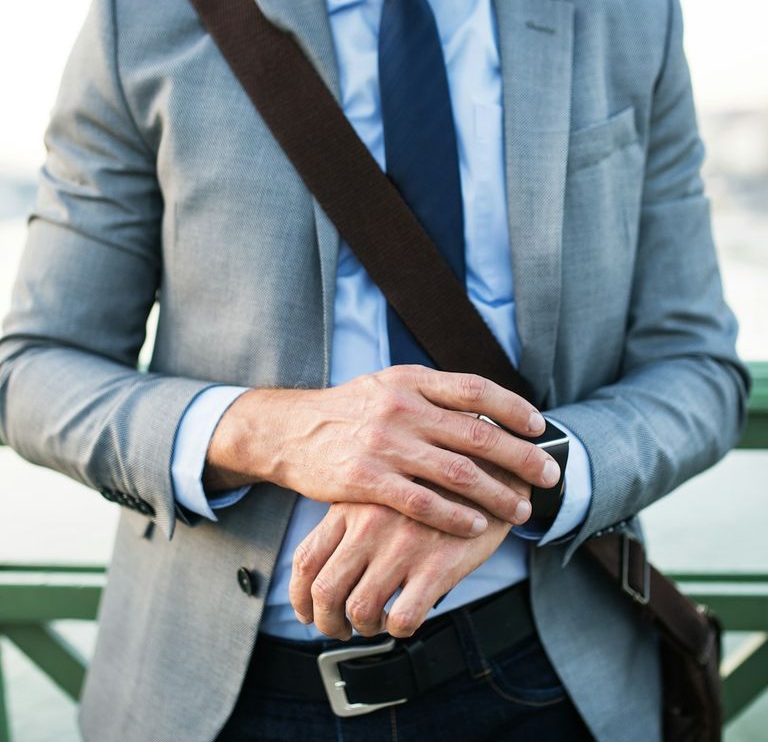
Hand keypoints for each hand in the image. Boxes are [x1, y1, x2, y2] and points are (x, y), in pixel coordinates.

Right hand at [204, 365, 560, 536]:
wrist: (290, 431)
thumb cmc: (349, 411)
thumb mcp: (387, 385)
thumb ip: (431, 393)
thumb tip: (486, 408)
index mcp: (410, 380)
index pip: (475, 389)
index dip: (514, 409)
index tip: (540, 428)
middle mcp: (400, 407)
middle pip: (477, 433)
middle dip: (522, 457)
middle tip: (550, 476)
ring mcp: (383, 443)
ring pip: (457, 472)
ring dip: (497, 493)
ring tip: (521, 509)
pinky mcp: (365, 479)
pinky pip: (422, 502)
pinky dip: (455, 515)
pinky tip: (475, 525)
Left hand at [289, 501, 511, 639]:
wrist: (487, 471)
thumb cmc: (429, 485)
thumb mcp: (380, 489)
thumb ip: (351, 520)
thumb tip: (323, 567)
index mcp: (351, 506)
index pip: (306, 559)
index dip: (300, 596)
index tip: (308, 612)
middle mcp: (370, 526)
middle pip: (326, 591)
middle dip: (327, 621)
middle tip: (339, 628)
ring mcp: (402, 546)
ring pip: (360, 610)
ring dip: (364, 628)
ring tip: (376, 623)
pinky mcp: (437, 565)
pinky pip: (403, 618)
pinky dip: (398, 629)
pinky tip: (405, 617)